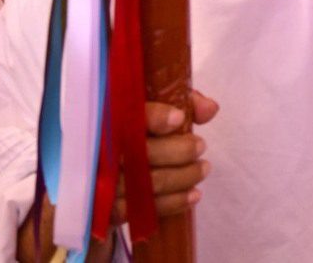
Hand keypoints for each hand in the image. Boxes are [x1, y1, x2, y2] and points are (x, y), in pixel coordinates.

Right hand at [112, 92, 219, 225]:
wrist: (105, 171)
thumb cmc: (138, 131)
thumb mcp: (158, 108)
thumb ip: (184, 102)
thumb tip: (210, 109)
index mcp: (111, 120)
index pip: (127, 117)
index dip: (154, 118)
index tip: (179, 119)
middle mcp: (102, 151)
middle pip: (140, 153)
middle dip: (178, 150)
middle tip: (201, 146)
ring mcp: (102, 183)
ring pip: (145, 183)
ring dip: (182, 177)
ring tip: (203, 169)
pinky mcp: (107, 210)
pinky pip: (143, 209)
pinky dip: (173, 203)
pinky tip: (192, 195)